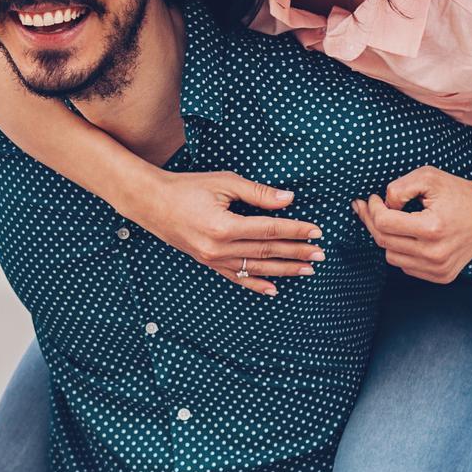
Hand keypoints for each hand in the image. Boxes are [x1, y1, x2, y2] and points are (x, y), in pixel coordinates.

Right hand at [131, 171, 321, 296]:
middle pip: (267, 251)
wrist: (152, 204)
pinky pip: (236, 278)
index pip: (270, 230)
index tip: (316, 232)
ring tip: (307, 270)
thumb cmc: (187, 188)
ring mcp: (213, 259)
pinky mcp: (208, 263)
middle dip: (296, 253)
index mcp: (225, 226)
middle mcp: (219, 248)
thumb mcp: (223, 183)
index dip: (296, 231)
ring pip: (256, 268)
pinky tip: (274, 289)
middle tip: (320, 255)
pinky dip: (256, 284)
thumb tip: (288, 199)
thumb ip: (257, 193)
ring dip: (284, 270)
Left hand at [353, 167, 471, 283]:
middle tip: (369, 207)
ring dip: (387, 238)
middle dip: (371, 221)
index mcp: (433, 228)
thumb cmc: (458, 192)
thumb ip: (399, 188)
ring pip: (391, 257)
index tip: (371, 198)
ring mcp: (439, 268)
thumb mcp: (428, 177)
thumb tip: (382, 206)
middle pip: (383, 241)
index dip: (372, 208)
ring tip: (393, 221)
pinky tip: (409, 236)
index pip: (384, 223)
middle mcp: (435, 253)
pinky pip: (406, 267)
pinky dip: (402, 252)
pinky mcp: (442, 276)